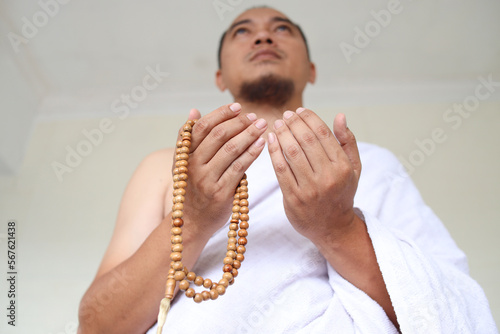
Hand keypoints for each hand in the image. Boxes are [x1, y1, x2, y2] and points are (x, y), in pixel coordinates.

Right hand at [175, 103, 266, 237]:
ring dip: (249, 135)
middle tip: (254, 117)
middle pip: (218, 136)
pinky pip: (239, 167)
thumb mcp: (185, 163)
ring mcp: (206, 180)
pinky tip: (262, 144)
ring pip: (230, 149)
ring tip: (262, 126)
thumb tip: (194, 111)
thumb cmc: (194, 187)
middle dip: (239, 123)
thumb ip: (190, 138)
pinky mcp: (220, 192)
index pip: (202, 126)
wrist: (193, 221)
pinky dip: (252, 153)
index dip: (221, 113)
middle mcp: (192, 165)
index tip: (238, 107)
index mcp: (184, 154)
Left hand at [267, 108, 361, 245]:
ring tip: (277, 124)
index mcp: (343, 167)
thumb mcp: (353, 168)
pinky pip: (280, 169)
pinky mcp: (294, 198)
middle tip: (285, 115)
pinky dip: (273, 151)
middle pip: (306, 141)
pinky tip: (270, 140)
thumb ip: (347, 141)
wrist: (333, 228)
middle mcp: (328, 177)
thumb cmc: (342, 193)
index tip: (299, 111)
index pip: (323, 134)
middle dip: (294, 123)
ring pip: (292, 153)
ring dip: (282, 134)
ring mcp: (310, 189)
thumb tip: (340, 116)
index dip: (309, 118)